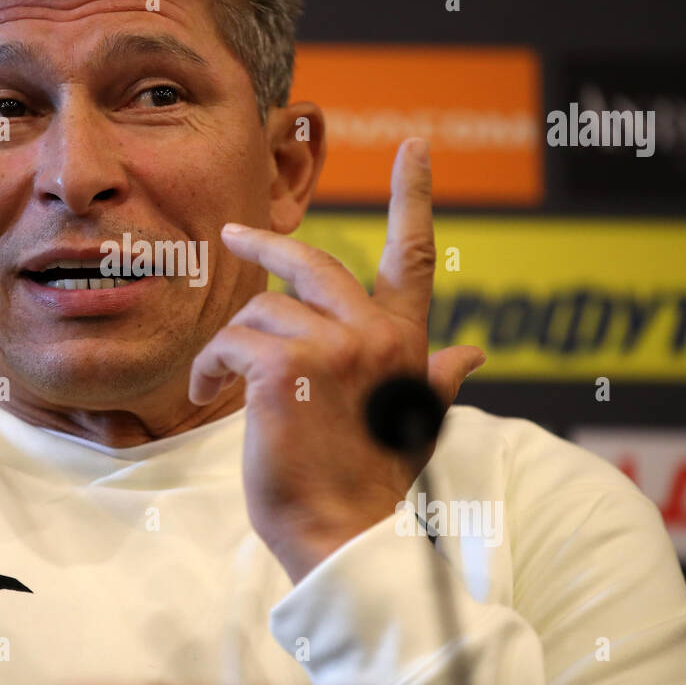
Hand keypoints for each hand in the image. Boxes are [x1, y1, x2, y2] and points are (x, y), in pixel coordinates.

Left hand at [188, 138, 485, 583]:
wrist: (344, 537)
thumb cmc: (371, 484)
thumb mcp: (413, 425)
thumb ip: (436, 380)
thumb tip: (473, 356)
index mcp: (405, 345)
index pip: (415, 257)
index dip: (414, 197)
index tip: (414, 147)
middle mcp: (374, 336)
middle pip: (313, 263)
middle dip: (268, 248)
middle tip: (234, 238)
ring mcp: (332, 347)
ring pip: (258, 315)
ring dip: (231, 350)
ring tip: (226, 389)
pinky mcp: (285, 367)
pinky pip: (231, 341)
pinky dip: (212, 368)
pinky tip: (214, 395)